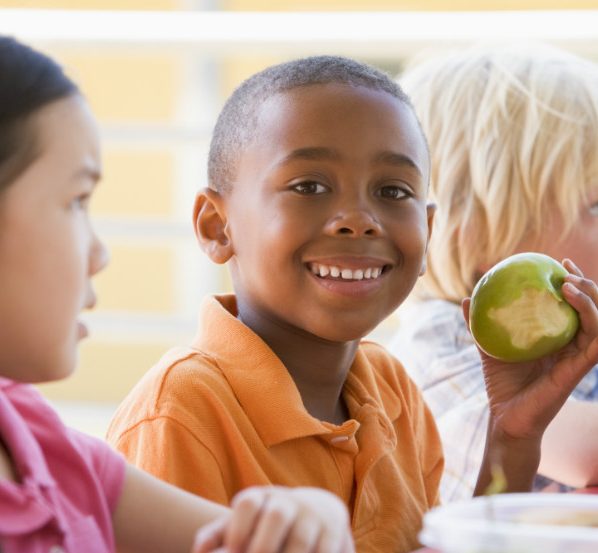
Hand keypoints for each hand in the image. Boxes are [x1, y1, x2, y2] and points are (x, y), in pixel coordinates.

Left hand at [192, 486, 353, 552]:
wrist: (318, 511)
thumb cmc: (268, 524)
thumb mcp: (244, 523)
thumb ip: (218, 534)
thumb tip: (198, 551)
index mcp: (262, 498)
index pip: (248, 501)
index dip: (238, 526)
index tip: (233, 552)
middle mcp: (288, 502)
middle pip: (276, 516)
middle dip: (262, 546)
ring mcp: (313, 516)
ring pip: (300, 539)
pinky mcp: (333, 532)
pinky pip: (324, 550)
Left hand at [465, 259, 597, 442]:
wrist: (505, 416)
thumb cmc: (501, 383)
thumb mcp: (489, 345)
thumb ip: (480, 323)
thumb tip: (467, 298)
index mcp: (557, 338)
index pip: (574, 305)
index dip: (576, 282)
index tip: (561, 263)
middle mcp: (572, 346)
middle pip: (593, 309)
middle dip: (588, 285)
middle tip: (567, 270)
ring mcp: (576, 359)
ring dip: (590, 301)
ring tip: (570, 285)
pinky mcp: (576, 372)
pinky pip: (595, 347)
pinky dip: (593, 325)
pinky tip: (579, 310)